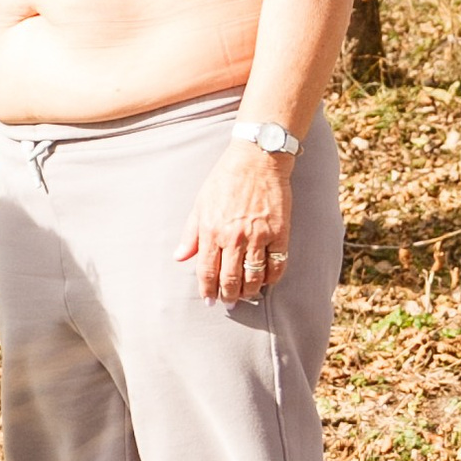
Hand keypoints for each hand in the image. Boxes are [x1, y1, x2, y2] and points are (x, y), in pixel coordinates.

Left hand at [177, 138, 292, 305]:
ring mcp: (258, 236)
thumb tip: (180, 258)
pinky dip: (272, 278)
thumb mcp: (200, 204)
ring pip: (254, 277)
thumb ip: (191, 234)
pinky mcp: (280, 232)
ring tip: (247, 294)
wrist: (257, 158)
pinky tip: (267, 280)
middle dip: (229, 297)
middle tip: (229, 302)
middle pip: (230, 280)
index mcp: (211, 231)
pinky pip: (277, 265)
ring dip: (250, 292)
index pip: (207, 272)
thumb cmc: (225, 179)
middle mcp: (234, 237)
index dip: (208, 291)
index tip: (210, 301)